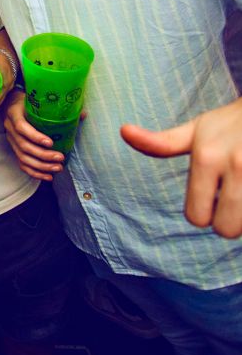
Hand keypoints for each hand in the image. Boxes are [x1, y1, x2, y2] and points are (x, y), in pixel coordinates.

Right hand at [4, 90, 64, 180]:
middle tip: (60, 158)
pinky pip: (22, 164)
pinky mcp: (14, 148)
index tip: (51, 143)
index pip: (21, 127)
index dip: (35, 136)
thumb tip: (83, 114)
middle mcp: (9, 127)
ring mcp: (10, 139)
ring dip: (41, 166)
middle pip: (24, 146)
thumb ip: (59, 105)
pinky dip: (35, 172)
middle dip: (43, 155)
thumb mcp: (39, 99)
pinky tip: (48, 176)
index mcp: (14, 112)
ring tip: (57, 168)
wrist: (12, 101)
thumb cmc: (30, 99)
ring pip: (23, 157)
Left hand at [121, 98, 241, 237]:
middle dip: (228, 219)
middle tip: (233, 195)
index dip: (203, 213)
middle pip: (225, 230)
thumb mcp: (196, 130)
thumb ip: (162, 142)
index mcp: (206, 156)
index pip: (196, 217)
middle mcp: (235, 165)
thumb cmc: (230, 125)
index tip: (211, 196)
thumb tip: (123, 130)